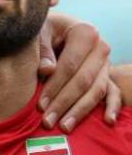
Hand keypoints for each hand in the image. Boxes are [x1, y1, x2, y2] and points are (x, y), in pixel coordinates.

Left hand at [38, 15, 119, 129]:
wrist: (57, 27)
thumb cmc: (45, 30)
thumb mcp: (39, 32)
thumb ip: (42, 50)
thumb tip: (47, 70)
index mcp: (85, 32)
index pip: (69, 65)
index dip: (55, 87)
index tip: (40, 105)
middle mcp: (101, 48)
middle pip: (83, 81)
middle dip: (64, 103)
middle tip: (47, 122)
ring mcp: (106, 63)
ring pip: (96, 90)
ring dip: (80, 111)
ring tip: (64, 127)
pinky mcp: (108, 75)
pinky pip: (114, 93)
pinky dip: (113, 107)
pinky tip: (108, 122)